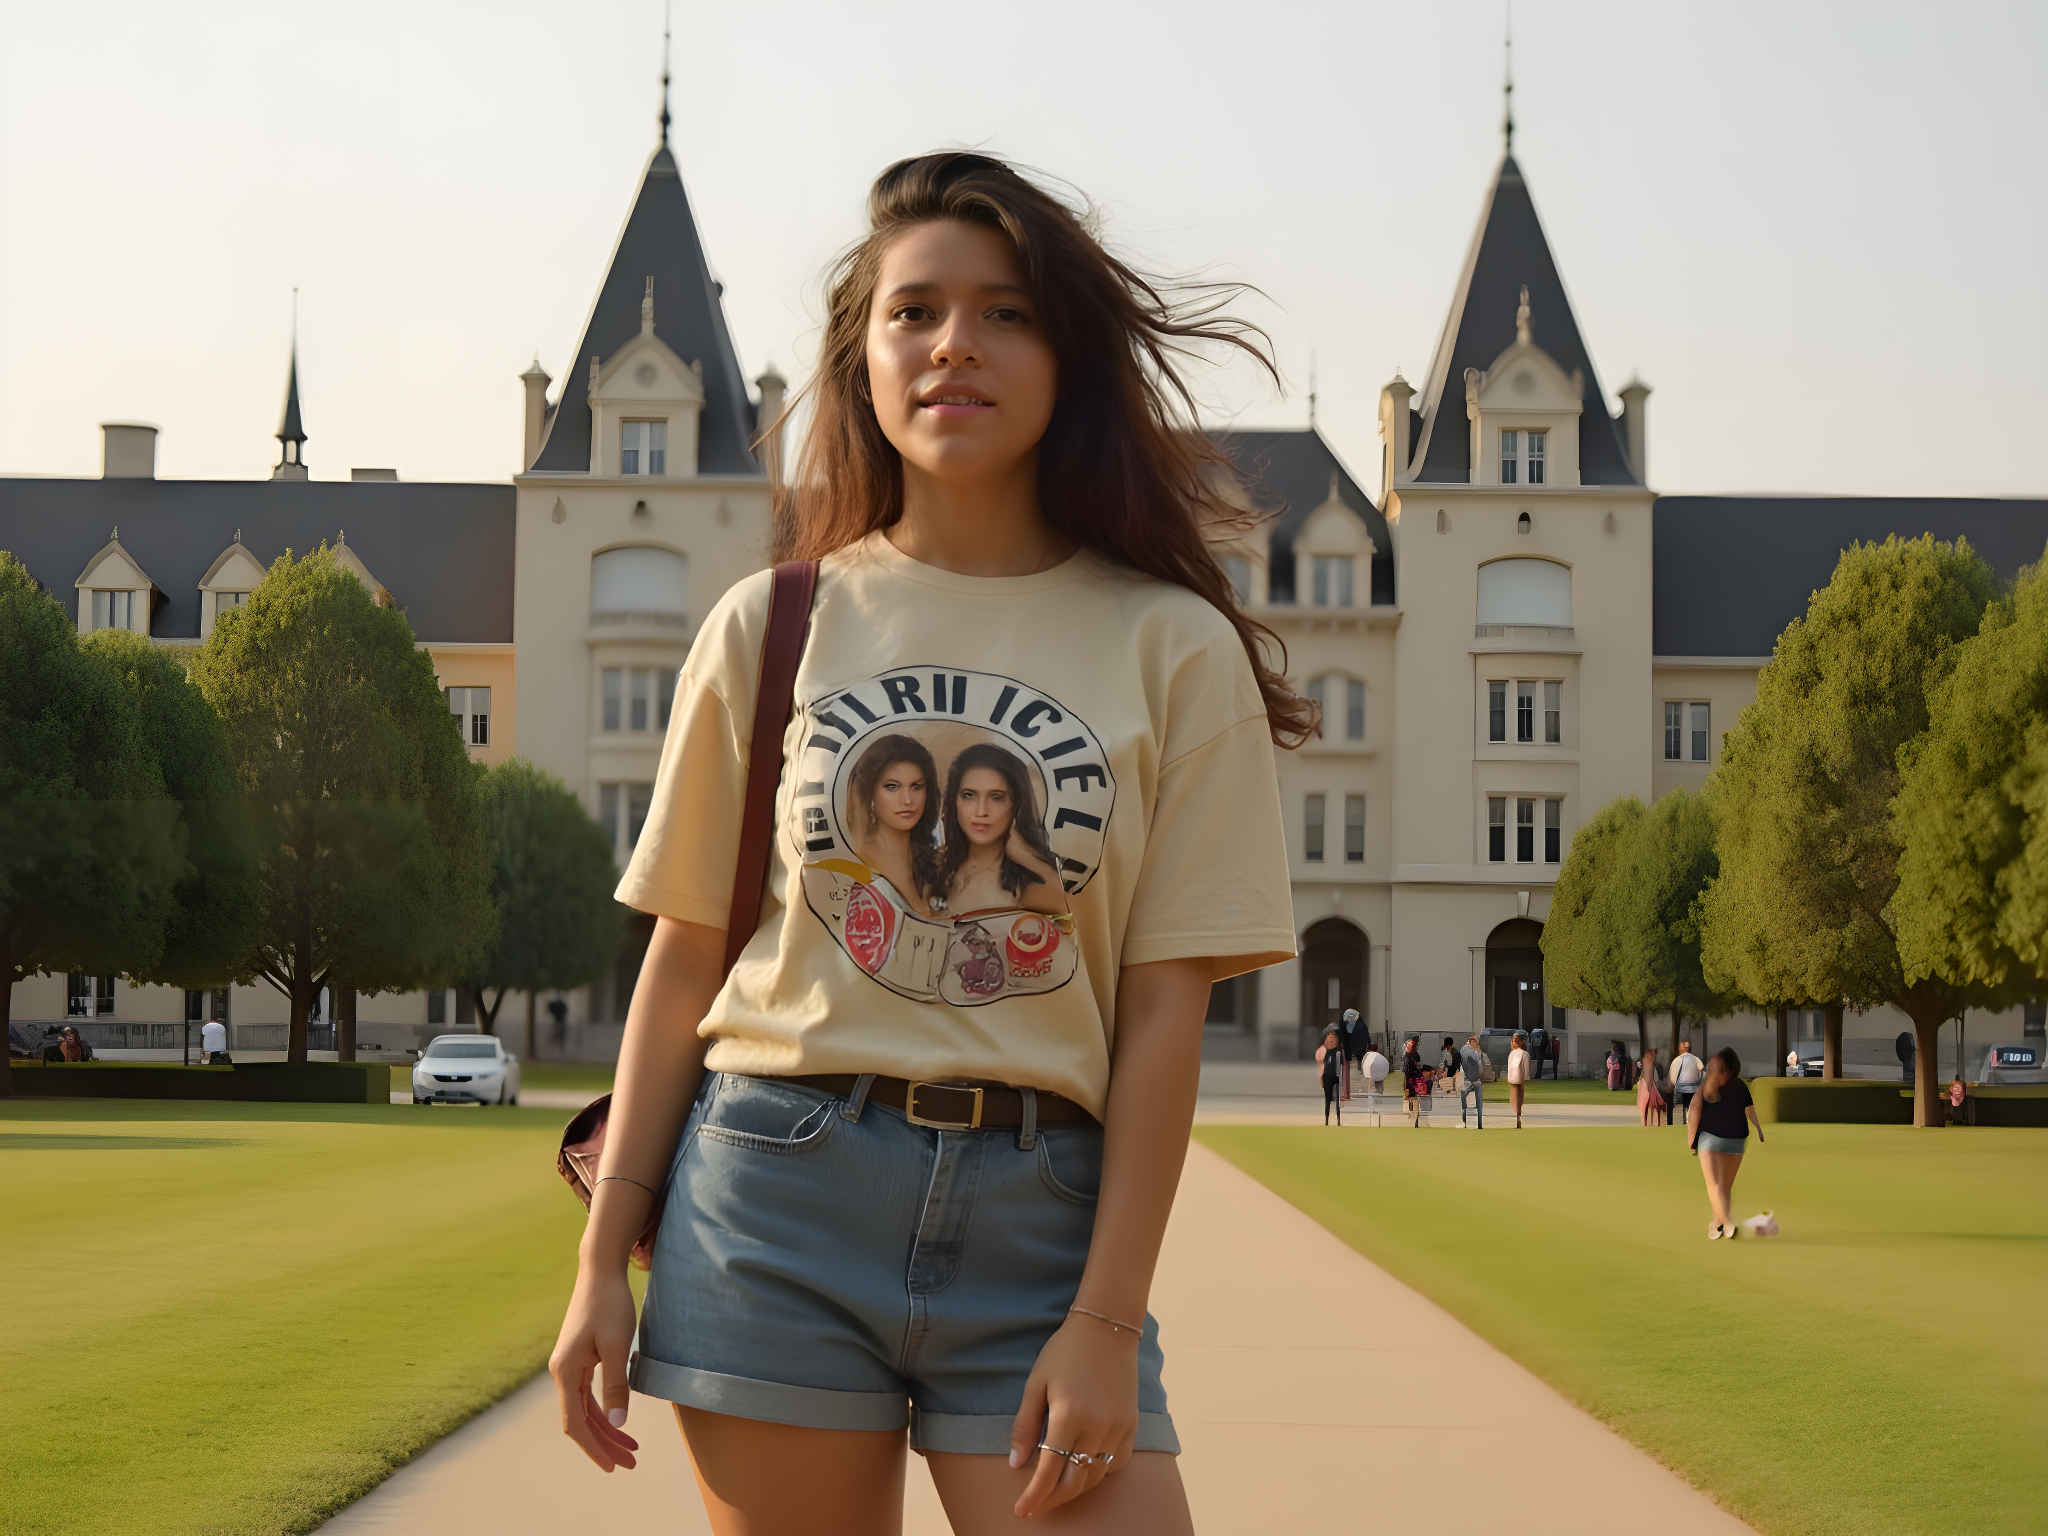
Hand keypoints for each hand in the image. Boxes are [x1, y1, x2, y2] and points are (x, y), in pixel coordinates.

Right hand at [548, 1262, 642, 1471]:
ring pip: (586, 1408)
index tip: (612, 1466)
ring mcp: (569, 1365)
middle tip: (631, 1462)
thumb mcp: (617, 1346)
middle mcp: (561, 1372)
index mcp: (565, 1372)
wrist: (600, 1270)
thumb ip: (616, 1386)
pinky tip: (619, 1420)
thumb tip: (617, 1423)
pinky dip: (604, 1410)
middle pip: (581, 1420)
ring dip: (606, 1429)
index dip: (593, 1447)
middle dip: (605, 1443)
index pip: (575, 1423)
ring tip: (631, 1448)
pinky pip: (589, 1393)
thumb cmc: (609, 1304)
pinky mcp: (580, 1358)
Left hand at [1007, 1314, 1138, 1517]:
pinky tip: (1085, 1467)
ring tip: (1056, 1488)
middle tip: (1035, 1505)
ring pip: (1096, 1476)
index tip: (1021, 1510)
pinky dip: (1099, 1472)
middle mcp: (1097, 1427)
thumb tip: (1016, 1463)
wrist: (1106, 1327)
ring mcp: (1118, 1427)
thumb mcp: (1036, 1383)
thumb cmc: (1064, 1352)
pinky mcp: (1131, 1425)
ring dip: (1075, 1487)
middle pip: (1074, 1481)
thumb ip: (1026, 1426)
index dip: (1034, 1495)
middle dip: (1052, 1499)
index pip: (1048, 1471)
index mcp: (1068, 1416)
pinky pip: (1116, 1463)